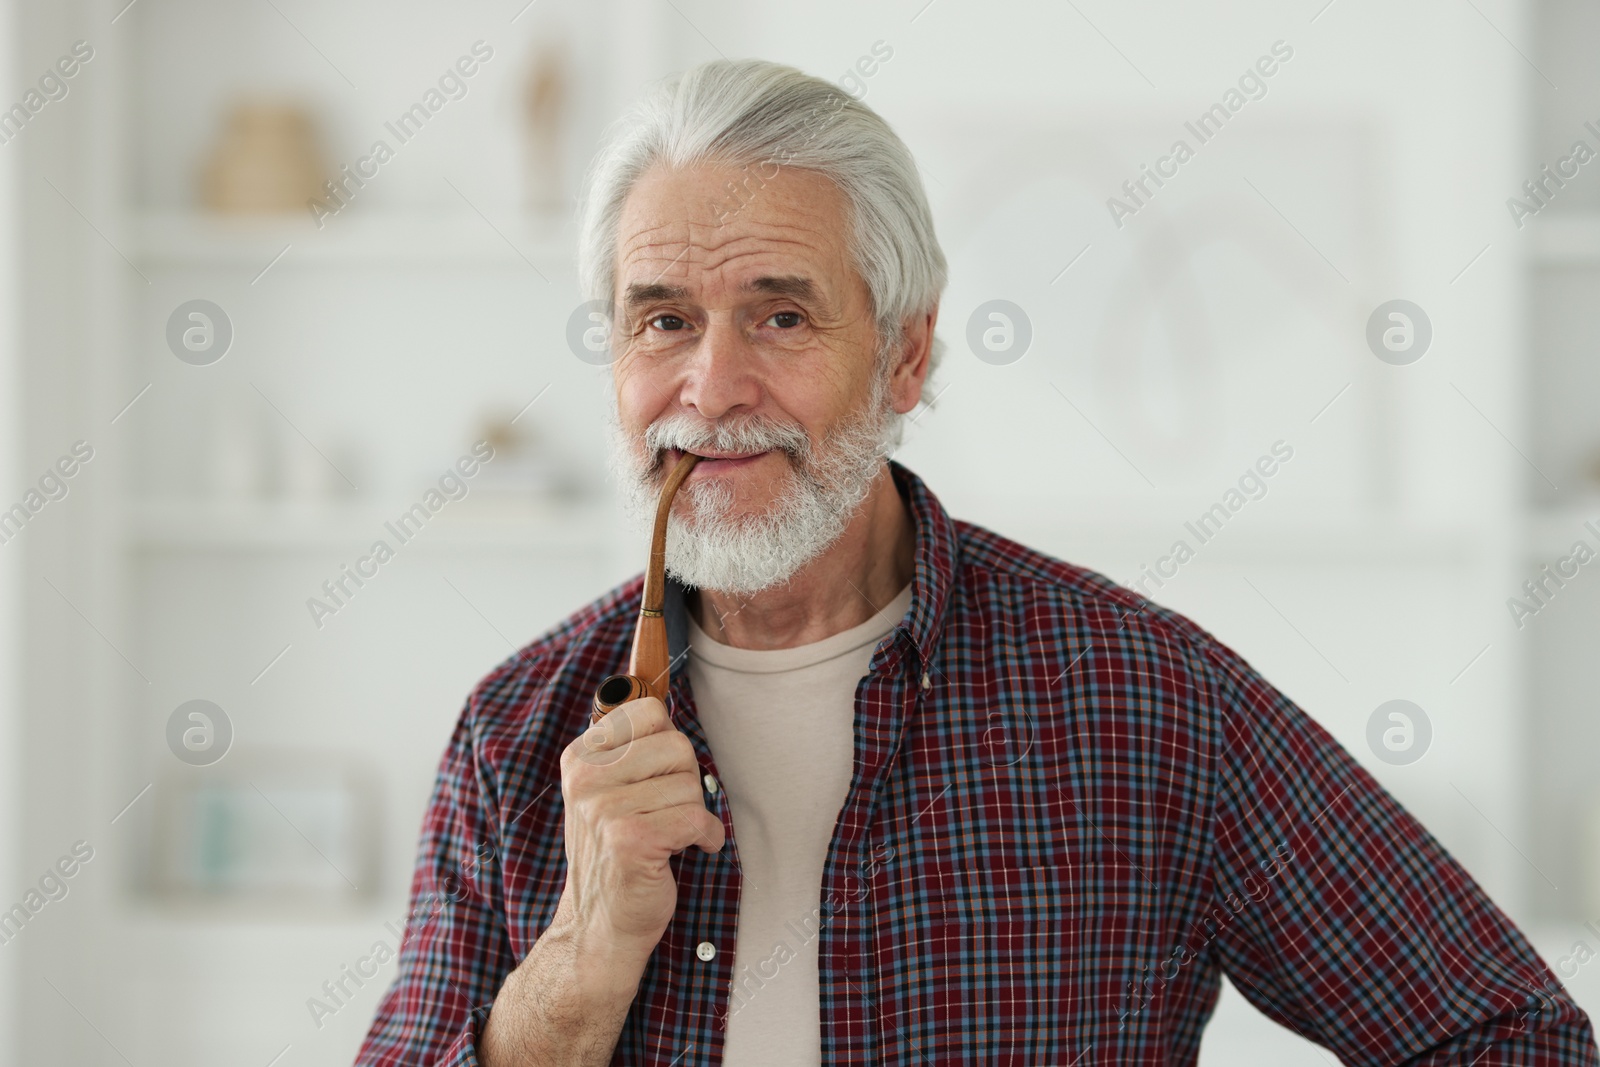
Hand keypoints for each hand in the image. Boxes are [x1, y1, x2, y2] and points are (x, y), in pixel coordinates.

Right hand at [555, 696, 724, 953]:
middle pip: (677, 746)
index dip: (669, 745)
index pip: (648, 712)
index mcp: (580, 758)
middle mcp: (587, 780)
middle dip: (687, 782)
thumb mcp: (607, 793)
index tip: (660, 777)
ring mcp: (605, 811)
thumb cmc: (616, 854)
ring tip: (670, 836)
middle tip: (668, 812)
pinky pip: (698, 819)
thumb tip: (664, 708)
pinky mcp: (631, 841)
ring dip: (694, 814)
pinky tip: (687, 851)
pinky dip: (706, 837)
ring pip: (691, 785)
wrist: (599, 925)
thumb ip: (631, 750)